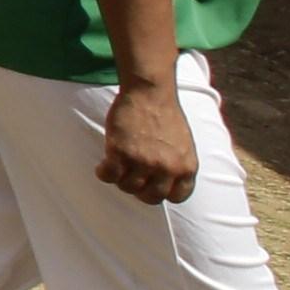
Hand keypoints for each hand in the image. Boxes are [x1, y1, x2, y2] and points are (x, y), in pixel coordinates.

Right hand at [94, 77, 201, 207]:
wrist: (151, 91)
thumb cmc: (165, 115)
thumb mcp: (184, 145)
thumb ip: (176, 166)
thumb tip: (163, 184)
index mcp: (186, 167)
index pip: (178, 197)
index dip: (163, 191)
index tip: (153, 184)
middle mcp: (167, 168)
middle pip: (151, 197)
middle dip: (140, 189)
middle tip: (132, 176)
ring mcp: (143, 161)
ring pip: (127, 187)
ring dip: (120, 178)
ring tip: (117, 165)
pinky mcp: (121, 152)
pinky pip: (108, 176)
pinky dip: (103, 172)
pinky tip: (104, 164)